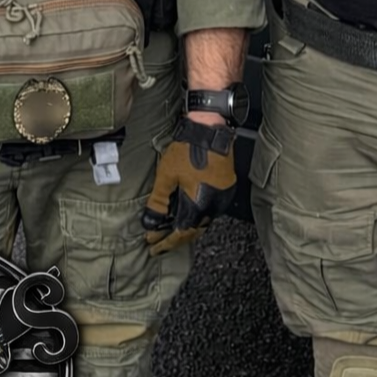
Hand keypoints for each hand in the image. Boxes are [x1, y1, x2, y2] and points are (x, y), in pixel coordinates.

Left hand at [141, 116, 236, 254]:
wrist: (209, 130)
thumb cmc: (187, 149)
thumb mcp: (166, 176)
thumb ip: (158, 203)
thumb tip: (150, 223)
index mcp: (198, 205)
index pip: (181, 233)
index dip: (165, 242)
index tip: (153, 246)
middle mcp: (214, 206)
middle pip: (194, 230)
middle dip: (176, 238)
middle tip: (160, 242)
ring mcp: (222, 197)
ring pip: (204, 220)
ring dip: (188, 226)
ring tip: (172, 229)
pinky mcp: (227, 188)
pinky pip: (211, 209)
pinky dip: (198, 214)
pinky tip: (189, 212)